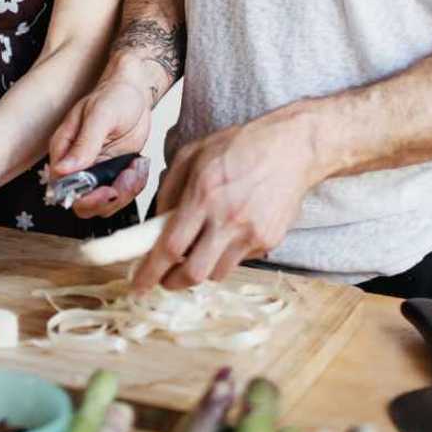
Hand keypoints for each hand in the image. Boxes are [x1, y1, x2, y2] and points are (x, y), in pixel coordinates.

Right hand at [48, 75, 152, 217]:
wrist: (134, 91)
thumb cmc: (114, 96)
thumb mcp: (100, 116)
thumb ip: (84, 144)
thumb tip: (63, 170)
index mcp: (63, 151)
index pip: (64, 189)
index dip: (85, 198)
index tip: (108, 190)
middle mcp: (76, 166)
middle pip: (84, 204)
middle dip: (110, 199)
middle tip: (128, 178)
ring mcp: (96, 171)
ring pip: (105, 204)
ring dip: (126, 192)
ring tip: (136, 166)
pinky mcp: (113, 173)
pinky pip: (122, 194)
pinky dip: (135, 185)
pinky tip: (140, 164)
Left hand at [134, 112, 322, 290]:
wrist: (293, 148)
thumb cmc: (240, 146)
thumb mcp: (192, 154)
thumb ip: (168, 190)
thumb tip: (155, 223)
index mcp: (203, 195)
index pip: (171, 247)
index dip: (151, 272)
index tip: (139, 285)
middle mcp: (227, 218)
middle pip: (194, 273)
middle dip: (174, 282)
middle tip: (166, 278)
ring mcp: (251, 233)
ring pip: (217, 273)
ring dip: (202, 268)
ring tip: (200, 248)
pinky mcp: (269, 240)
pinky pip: (239, 261)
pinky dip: (227, 255)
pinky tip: (230, 232)